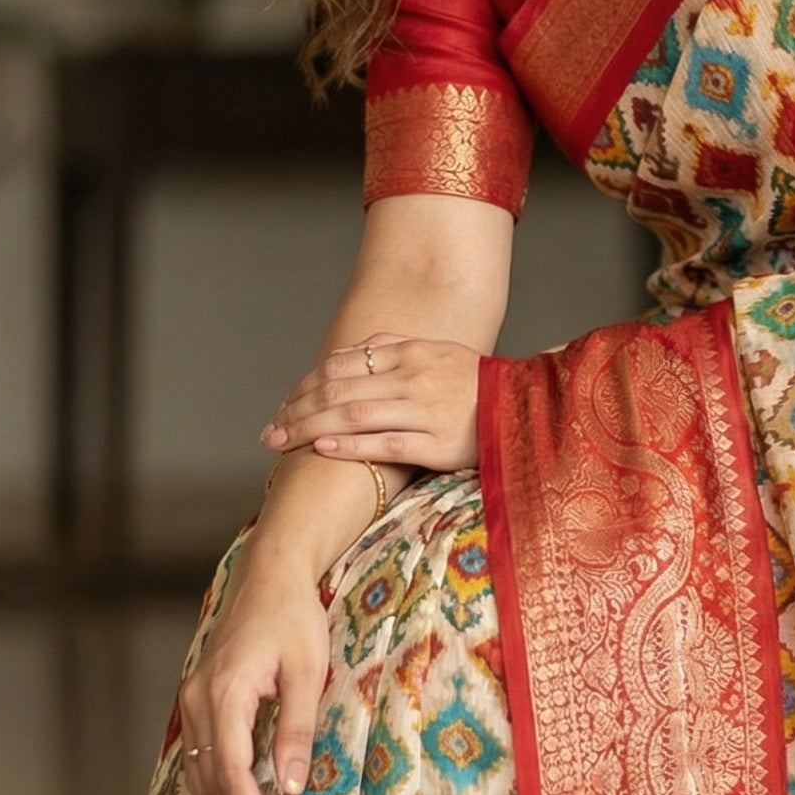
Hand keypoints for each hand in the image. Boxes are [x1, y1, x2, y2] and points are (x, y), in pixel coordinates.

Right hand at [178, 556, 331, 794]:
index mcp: (225, 694)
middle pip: (210, 782)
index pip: (233, 775)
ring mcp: (192, 701)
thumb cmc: (294, 618)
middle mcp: (198, 702)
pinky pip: (198, 757)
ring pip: (198, 774)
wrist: (269, 576)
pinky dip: (217, 787)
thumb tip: (290, 785)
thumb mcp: (307, 672)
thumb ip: (296, 729)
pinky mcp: (197, 701)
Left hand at [260, 331, 480, 472]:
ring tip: (283, 440)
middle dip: (298, 410)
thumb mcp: (437, 351)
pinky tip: (324, 447)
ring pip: (356, 415)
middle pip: (340, 391)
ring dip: (312, 427)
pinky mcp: (439, 444)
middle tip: (269, 430)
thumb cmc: (475, 383)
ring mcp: (426, 411)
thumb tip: (352, 350)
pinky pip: (386, 443)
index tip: (283, 404)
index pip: (342, 366)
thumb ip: (393, 347)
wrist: (525, 409)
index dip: (306, 385)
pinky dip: (351, 445)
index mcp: (410, 354)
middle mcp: (414, 378)